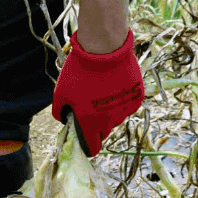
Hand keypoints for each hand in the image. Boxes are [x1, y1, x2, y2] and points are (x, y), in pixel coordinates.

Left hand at [51, 30, 142, 155]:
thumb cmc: (80, 72)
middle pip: (104, 132)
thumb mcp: (61, 92)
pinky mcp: (137, 97)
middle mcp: (110, 121)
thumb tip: (65, 119)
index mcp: (91, 123)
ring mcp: (126, 109)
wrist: (104, 49)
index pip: (92, 148)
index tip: (85, 140)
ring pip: (117, 117)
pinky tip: (115, 84)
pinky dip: (121, 99)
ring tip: (103, 90)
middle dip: (97, 125)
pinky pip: (128, 104)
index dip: (88, 146)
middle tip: (91, 106)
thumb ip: (60, 111)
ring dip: (110, 110)